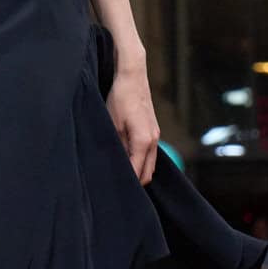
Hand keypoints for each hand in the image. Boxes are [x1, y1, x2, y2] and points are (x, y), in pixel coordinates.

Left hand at [108, 63, 159, 185]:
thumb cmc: (119, 99)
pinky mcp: (153, 130)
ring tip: (121, 177)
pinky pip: (150, 154)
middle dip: (135, 183)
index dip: (127, 184)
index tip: (115, 191)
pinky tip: (128, 161)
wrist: (133, 77)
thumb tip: (116, 166)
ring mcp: (155, 135)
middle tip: (117, 188)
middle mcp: (153, 140)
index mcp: (143, 141)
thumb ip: (117, 148)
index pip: (137, 173)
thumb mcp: (112, 125)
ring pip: (150, 164)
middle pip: (147, 173)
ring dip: (139, 172)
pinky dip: (141, 161)